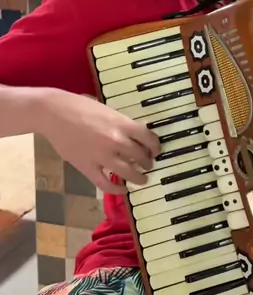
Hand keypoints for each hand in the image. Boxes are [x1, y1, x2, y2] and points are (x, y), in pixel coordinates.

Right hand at [37, 89, 160, 192]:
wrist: (54, 113)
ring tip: (141, 180)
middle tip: (148, 165)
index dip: (156, 147)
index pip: (149, 139)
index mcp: (122, 124)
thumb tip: (134, 136)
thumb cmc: (79, 106)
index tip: (156, 152)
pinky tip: (122, 188)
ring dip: (138, 178)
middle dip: (147, 163)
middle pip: (140, 157)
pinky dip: (116, 189)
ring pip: (128, 173)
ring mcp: (102, 156)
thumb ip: (121, 124)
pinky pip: (106, 183)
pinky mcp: (87, 167)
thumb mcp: (107, 110)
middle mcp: (116, 141)